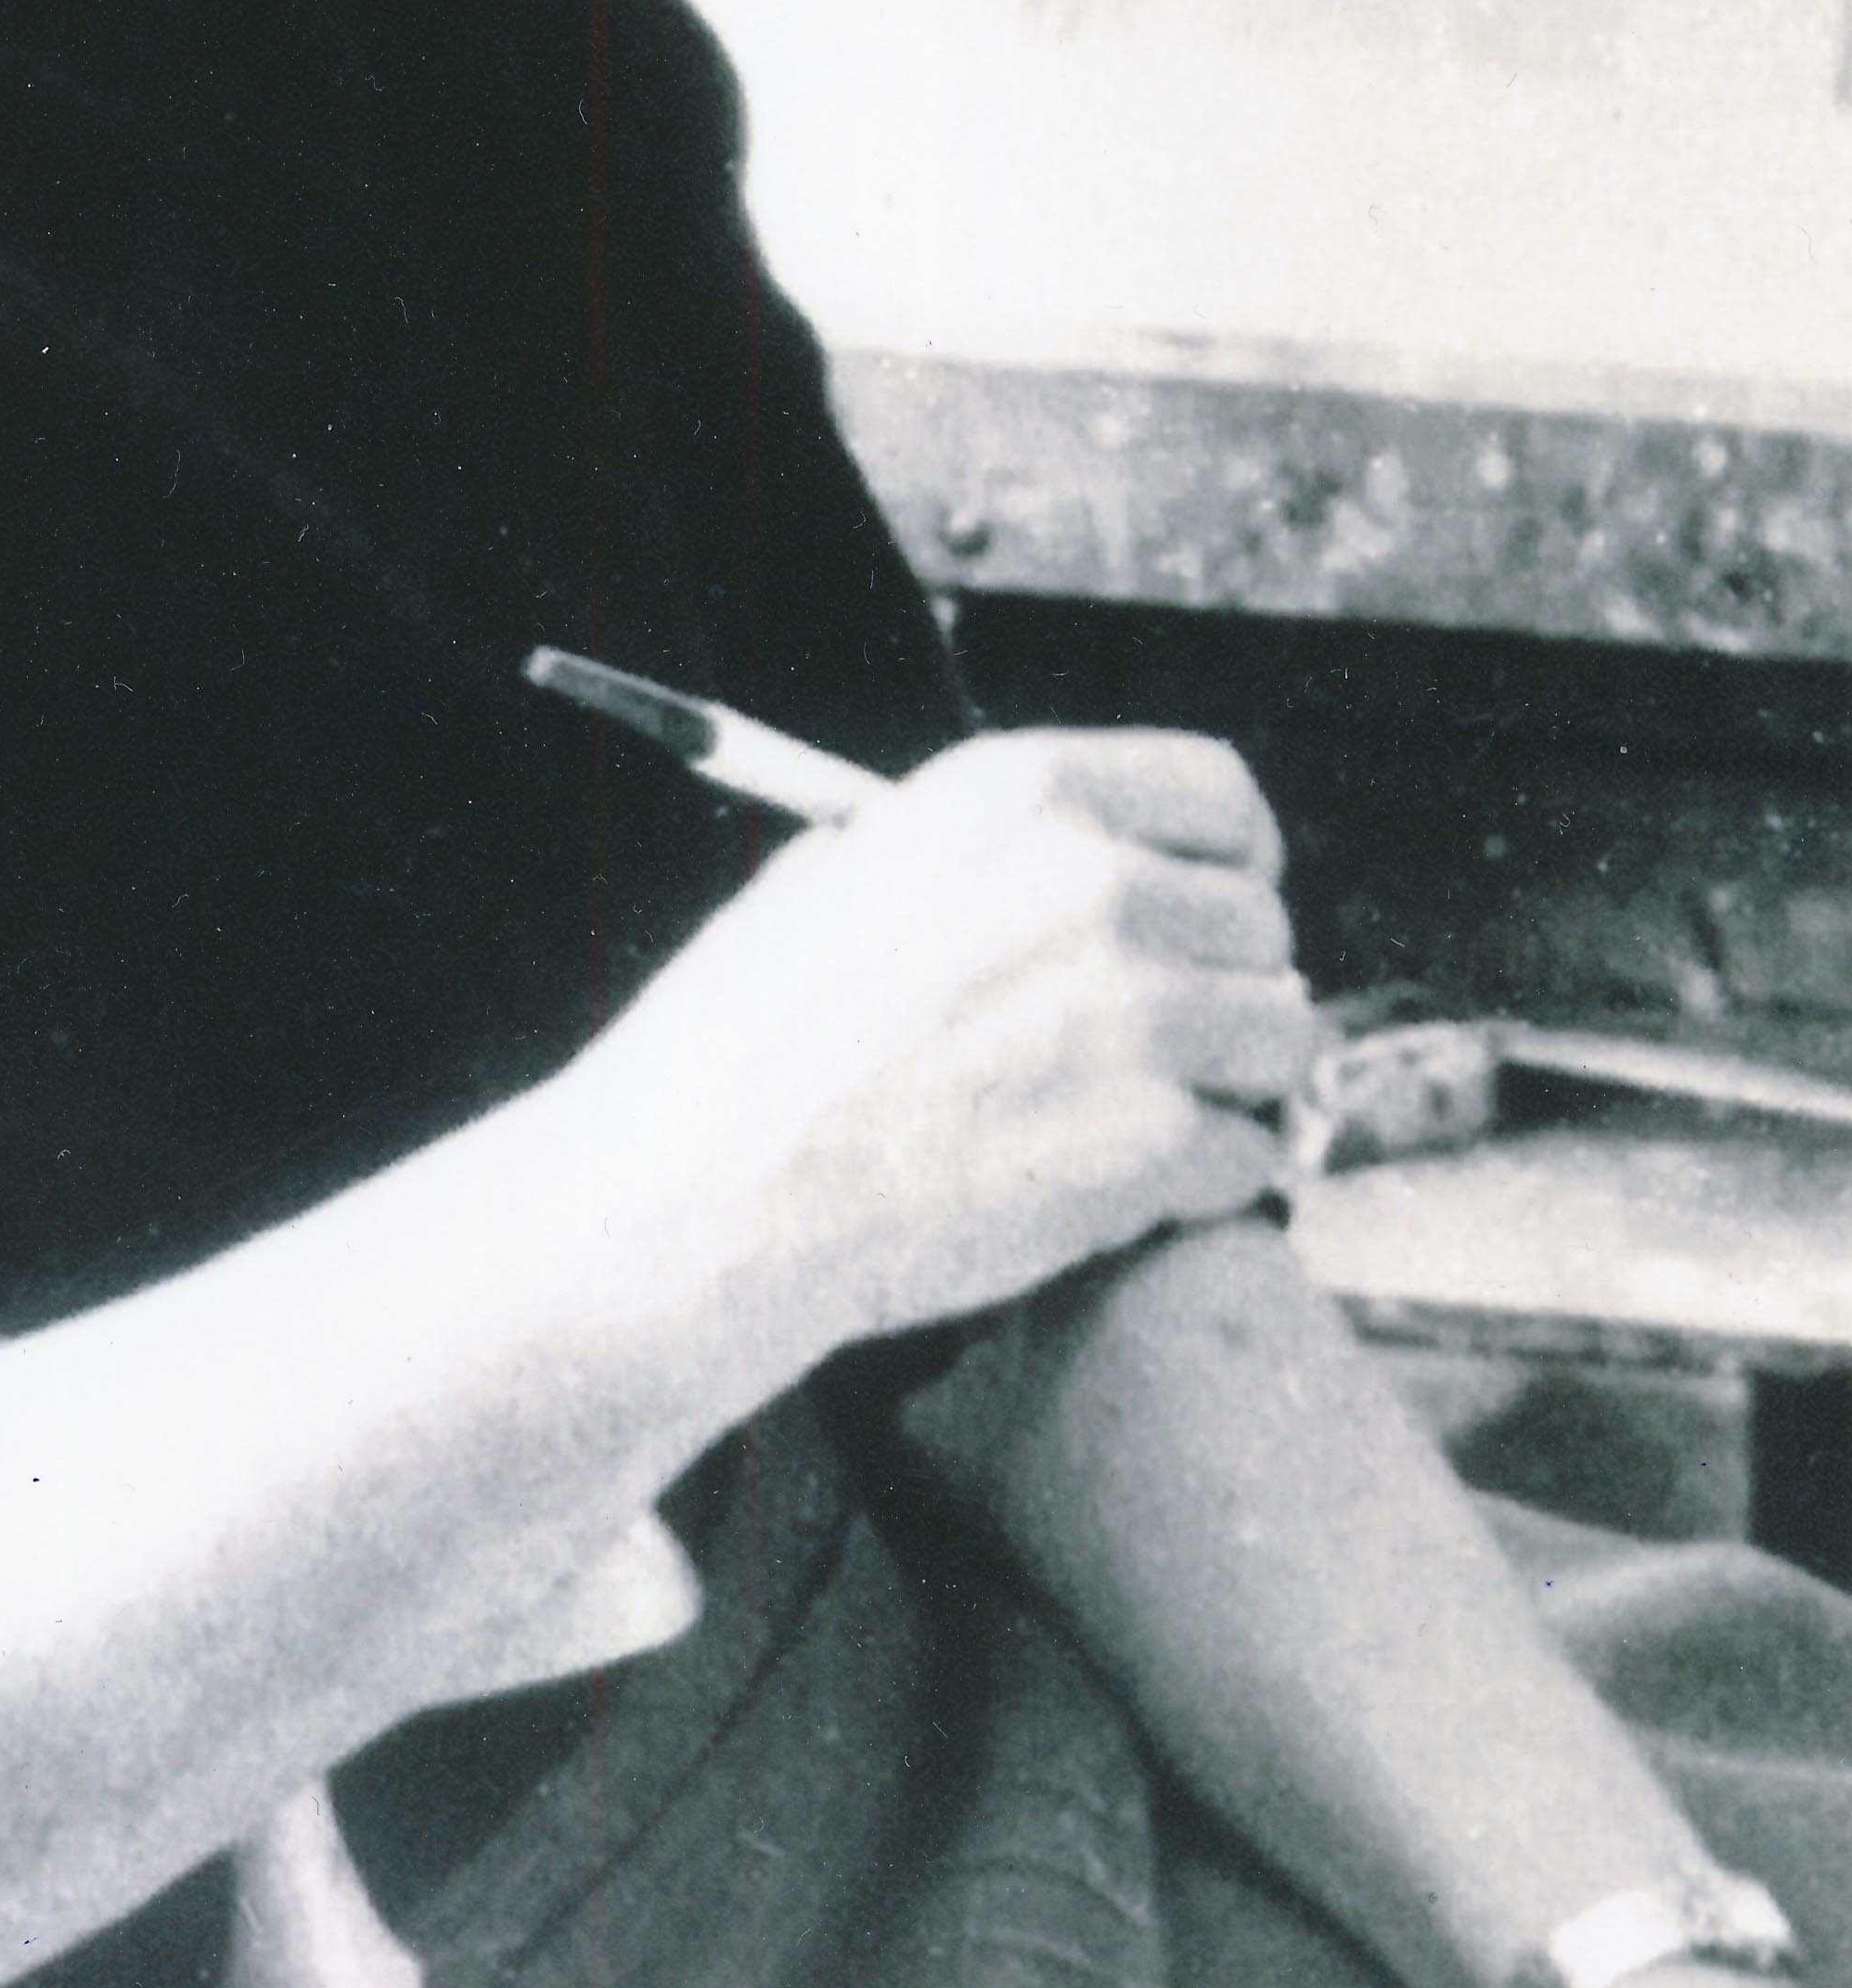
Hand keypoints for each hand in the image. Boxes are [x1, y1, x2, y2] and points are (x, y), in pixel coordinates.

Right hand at [579, 728, 1316, 1366]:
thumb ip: (978, 856)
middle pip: (1261, 928)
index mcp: (1016, 794)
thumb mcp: (843, 871)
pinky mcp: (1155, 1142)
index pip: (1220, 794)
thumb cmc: (752, 1041)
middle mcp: (1092, 880)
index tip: (1212, 916)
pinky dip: (1198, 1185)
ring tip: (1133, 1121)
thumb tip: (1083, 864)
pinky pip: (1249, 1153)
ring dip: (1227, 1087)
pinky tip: (1111, 1191)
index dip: (1230, 864)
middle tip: (1150, 1052)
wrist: (705, 1192)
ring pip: (1282, 1040)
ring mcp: (1136, 1011)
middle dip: (1220, 991)